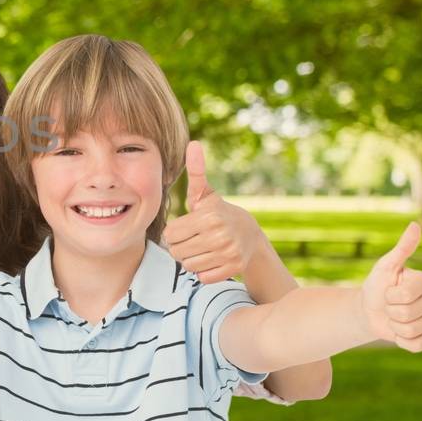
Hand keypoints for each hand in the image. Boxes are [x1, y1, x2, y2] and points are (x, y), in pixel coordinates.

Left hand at [163, 141, 257, 283]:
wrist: (251, 236)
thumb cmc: (220, 213)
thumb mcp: (206, 194)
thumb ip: (196, 172)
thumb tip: (193, 143)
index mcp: (209, 216)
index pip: (170, 234)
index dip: (174, 232)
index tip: (186, 228)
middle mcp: (219, 235)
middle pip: (176, 252)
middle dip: (180, 247)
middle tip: (193, 240)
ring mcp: (228, 253)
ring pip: (188, 266)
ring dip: (191, 260)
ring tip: (202, 249)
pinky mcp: (233, 268)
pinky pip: (203, 277)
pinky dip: (204, 272)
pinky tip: (212, 259)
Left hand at [360, 223, 421, 351]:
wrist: (368, 310)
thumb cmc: (377, 285)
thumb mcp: (385, 265)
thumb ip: (402, 248)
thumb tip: (415, 225)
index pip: (409, 293)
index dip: (391, 295)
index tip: (388, 290)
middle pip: (409, 313)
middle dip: (390, 310)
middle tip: (388, 305)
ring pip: (412, 329)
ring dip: (394, 326)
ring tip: (392, 317)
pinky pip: (419, 345)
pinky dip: (403, 341)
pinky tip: (399, 333)